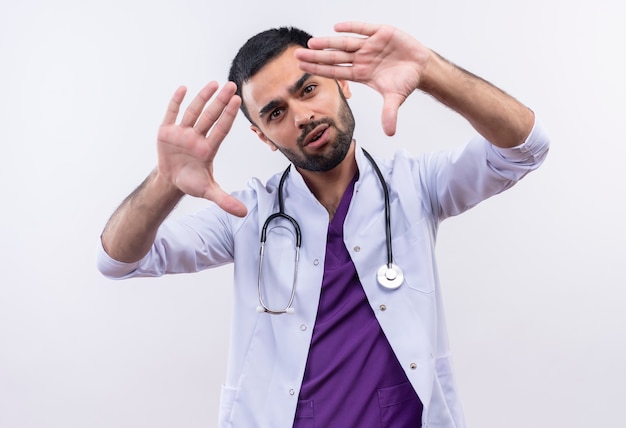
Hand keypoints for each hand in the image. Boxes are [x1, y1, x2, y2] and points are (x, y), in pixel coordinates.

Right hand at [157, 81, 246, 216]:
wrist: (171, 180)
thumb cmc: (192, 182)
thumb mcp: (208, 192)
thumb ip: (225, 200)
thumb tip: (244, 213)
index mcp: (208, 149)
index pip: (221, 129)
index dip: (228, 115)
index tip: (237, 101)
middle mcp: (197, 137)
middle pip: (210, 116)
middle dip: (220, 101)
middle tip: (231, 85)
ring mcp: (182, 133)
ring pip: (193, 112)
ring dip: (202, 97)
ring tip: (213, 84)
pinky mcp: (167, 131)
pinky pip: (172, 114)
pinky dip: (175, 102)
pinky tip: (183, 88)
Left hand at [294, 22, 430, 135]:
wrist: (421, 66)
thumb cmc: (405, 81)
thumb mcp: (396, 98)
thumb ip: (390, 113)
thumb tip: (389, 133)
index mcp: (361, 73)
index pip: (336, 72)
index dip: (319, 70)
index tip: (302, 68)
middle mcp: (362, 58)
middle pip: (335, 57)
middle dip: (316, 56)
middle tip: (297, 55)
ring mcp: (370, 45)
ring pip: (345, 43)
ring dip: (329, 42)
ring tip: (312, 43)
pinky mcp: (381, 33)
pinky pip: (364, 29)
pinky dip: (352, 27)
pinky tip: (337, 28)